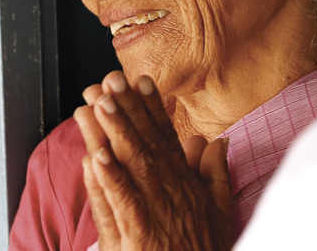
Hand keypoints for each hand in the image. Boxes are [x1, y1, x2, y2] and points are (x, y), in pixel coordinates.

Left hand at [75, 71, 233, 250]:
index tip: (138, 80)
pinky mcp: (136, 236)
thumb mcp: (221, 212)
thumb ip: (216, 175)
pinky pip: (120, 204)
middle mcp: (169, 192)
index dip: (151, 108)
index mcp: (186, 184)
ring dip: (113, 134)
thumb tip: (217, 140)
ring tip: (97, 105)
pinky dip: (109, 180)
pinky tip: (95, 157)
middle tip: (109, 79)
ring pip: (129, 166)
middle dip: (126, 109)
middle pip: (145, 143)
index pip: (166, 138)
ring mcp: (151, 213)